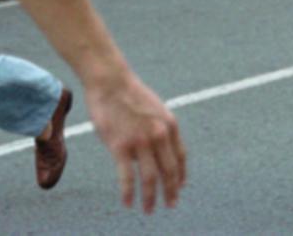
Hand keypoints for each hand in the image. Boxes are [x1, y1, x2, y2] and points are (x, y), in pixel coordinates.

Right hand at [85, 70, 185, 212]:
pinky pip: (127, 176)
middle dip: (171, 191)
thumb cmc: (130, 95)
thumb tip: (158, 148)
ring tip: (150, 210)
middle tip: (171, 205)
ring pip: (151, 177)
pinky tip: (128, 203)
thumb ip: (159, 129)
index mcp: (170, 125)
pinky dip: (129, 193)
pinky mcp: (121, 146)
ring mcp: (141, 141)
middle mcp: (160, 135)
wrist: (111, 82)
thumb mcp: (155, 110)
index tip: (180, 188)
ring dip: (151, 197)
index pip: (180, 157)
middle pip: (170, 170)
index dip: (181, 175)